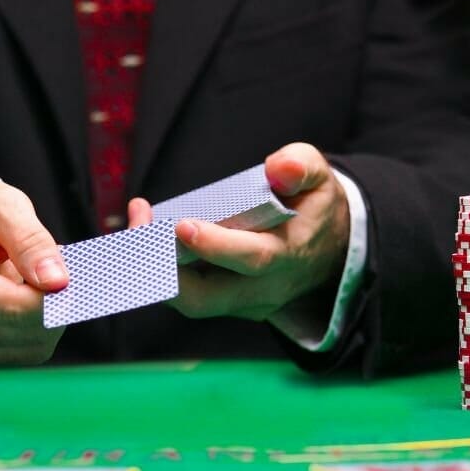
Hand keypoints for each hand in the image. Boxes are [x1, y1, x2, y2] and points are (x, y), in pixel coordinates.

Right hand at [0, 174, 67, 366]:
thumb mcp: (1, 205)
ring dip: (44, 320)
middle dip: (52, 305)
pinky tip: (18, 304)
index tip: (63, 271)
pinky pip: (18, 357)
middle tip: (50, 273)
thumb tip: (58, 282)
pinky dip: (31, 332)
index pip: (18, 308)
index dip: (54, 293)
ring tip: (28, 285)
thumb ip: (31, 241)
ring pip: (28, 350)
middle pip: (26, 333)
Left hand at [129, 142, 349, 321]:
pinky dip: (163, 272)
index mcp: (289, 253)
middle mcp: (264, 288)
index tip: (182, 224)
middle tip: (140, 226)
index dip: (214, 245)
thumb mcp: (320, 176)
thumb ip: (301, 166)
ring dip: (155, 270)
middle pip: (205, 297)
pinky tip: (146, 237)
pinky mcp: (230, 305)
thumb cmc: (314, 206)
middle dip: (164, 268)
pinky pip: (190, 296)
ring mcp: (244, 303)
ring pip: (190, 302)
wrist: (331, 249)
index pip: (251, 258)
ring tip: (138, 226)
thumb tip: (277, 168)